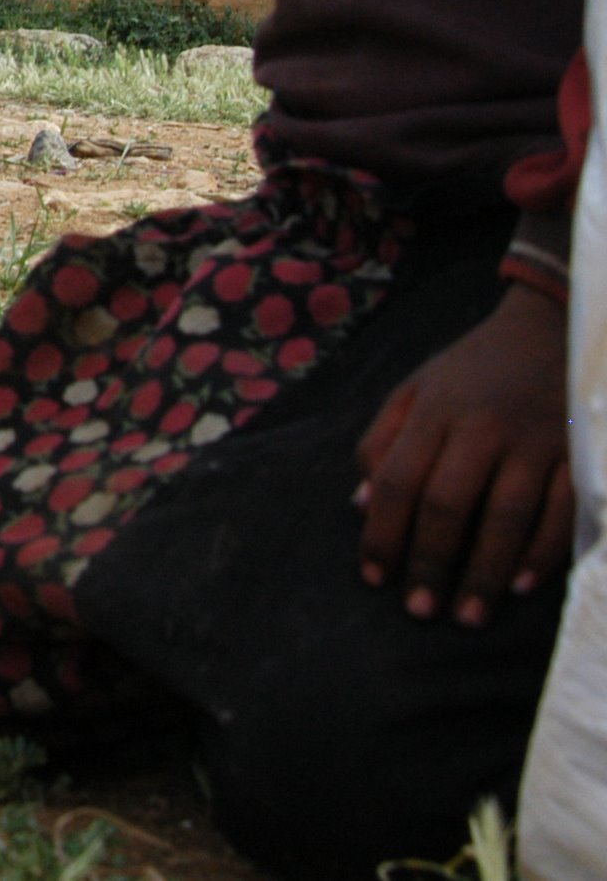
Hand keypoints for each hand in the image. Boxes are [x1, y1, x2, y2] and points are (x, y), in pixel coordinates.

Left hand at [354, 281, 572, 626]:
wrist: (551, 327)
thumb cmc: (473, 368)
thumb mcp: (415, 389)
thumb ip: (382, 441)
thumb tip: (362, 505)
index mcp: (435, 411)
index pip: (398, 480)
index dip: (382, 532)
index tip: (374, 577)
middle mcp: (483, 427)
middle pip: (449, 504)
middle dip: (430, 562)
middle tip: (419, 610)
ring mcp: (536, 442)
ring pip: (506, 516)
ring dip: (484, 571)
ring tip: (467, 615)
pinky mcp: (580, 454)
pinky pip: (564, 513)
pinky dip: (543, 553)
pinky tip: (520, 585)